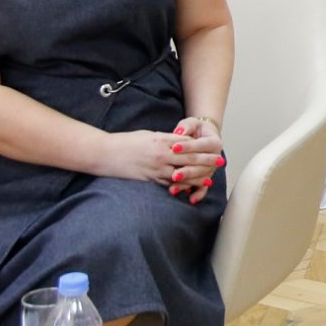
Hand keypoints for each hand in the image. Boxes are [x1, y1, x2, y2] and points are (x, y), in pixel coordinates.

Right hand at [97, 127, 224, 204]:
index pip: (187, 144)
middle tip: (219, 162)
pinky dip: (180, 187)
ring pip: (181, 174)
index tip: (214, 149)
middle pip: (189, 159)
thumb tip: (179, 141)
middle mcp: (161, 154)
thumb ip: (165, 139)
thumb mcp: (148, 135)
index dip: (202, 147)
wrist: (106, 153)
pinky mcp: (149, 179)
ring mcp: (156, 168)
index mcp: (162, 140)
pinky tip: (189, 190)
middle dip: (206, 161)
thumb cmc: (126, 142)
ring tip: (209, 180)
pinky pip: (168, 184)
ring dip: (197, 177)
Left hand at [172, 117, 224, 204]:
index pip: (200, 145)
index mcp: (214, 142)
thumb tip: (179, 131)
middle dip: (187, 170)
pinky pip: (203, 187)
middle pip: (201, 165)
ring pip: (200, 178)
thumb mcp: (192, 123)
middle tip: (174, 174)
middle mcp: (215, 157)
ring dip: (187, 184)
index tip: (174, 147)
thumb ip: (187, 126)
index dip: (188, 146)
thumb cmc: (196, 129)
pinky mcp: (206, 177)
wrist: (203, 136)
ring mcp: (211, 169)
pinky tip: (191, 200)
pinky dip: (198, 194)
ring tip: (173, 188)